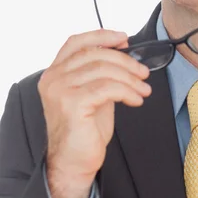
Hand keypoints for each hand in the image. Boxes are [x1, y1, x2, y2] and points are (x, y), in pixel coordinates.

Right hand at [39, 29, 151, 182]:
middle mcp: (53, 78)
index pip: (75, 42)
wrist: (74, 162)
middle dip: (125, 61)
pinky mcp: (71, 104)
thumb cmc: (84, 130)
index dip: (101, 35)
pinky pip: (107, 88)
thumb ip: (101, 73)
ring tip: (143, 90)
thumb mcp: (93, 93)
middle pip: (94, 54)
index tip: (124, 38)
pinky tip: (135, 100)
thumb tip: (123, 52)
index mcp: (55, 72)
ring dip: (130, 78)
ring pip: (103, 70)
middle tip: (143, 72)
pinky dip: (127, 91)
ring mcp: (60, 90)